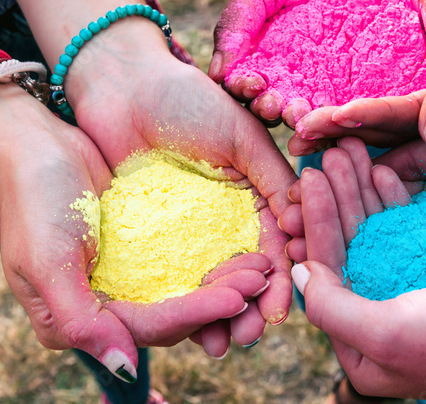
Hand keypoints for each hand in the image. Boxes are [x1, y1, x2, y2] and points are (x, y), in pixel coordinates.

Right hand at [0, 84, 261, 376]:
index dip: (194, 314)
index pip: (148, 326)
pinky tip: (241, 246)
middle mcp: (102, 306)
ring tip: (262, 265)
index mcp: (75, 320)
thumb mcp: (46, 261)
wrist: (32, 144)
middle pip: (172, 315)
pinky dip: (210, 258)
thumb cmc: (33, 198)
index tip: (237, 298)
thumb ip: (80, 319)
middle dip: (218, 299)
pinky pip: (180, 262)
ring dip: (222, 280)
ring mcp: (122, 277)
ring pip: (182, 291)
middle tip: (263, 278)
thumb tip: (124, 368)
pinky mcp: (138, 249)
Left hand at [65, 21, 296, 341]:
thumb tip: (303, 226)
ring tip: (219, 342)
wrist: (122, 85)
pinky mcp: (145, 238)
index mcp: (251, 199)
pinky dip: (176, 304)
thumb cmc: (188, 101)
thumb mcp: (242, 138)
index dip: (278, 279)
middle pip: (241, 276)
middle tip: (246, 333)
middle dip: (247, 308)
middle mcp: (221, 222)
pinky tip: (185, 328)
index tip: (277, 308)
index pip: (272, 248)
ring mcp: (183, 233)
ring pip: (205, 284)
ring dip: (215, 316)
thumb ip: (275, 179)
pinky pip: (164, 278)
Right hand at [210, 0, 399, 126]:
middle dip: (270, 109)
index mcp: (259, 53)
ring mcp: (323, 76)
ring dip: (301, 116)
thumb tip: (215, 72)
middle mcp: (288, 71)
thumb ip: (236, 22)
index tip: (248, 85)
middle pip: (274, 102)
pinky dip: (338, 112)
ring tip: (302, 114)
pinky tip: (334, 114)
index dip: (242, 90)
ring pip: (308, 107)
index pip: (243, 84)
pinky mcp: (356, 76)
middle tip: (273, 105)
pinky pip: (346, 100)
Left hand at [289, 0, 425, 153]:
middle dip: (343, 132)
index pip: (411, 120)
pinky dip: (331, 103)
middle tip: (299, 133)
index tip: (338, 117)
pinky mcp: (387, 81)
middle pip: (385, 130)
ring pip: (367, 120)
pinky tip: (297, 106)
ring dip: (331, 126)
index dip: (374, 119)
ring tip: (291, 129)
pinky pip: (358, 96)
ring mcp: (408, 96)